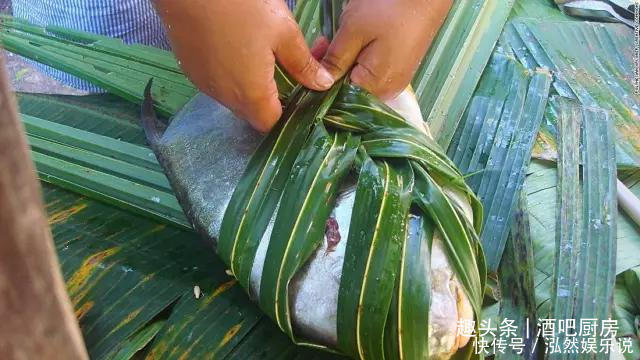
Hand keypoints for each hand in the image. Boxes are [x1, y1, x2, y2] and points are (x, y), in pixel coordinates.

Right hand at [155, 0, 333, 131]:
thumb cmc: (240, 6)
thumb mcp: (283, 32)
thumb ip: (303, 64)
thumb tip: (323, 84)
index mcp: (251, 94)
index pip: (272, 124)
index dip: (289, 114)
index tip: (301, 91)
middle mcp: (224, 96)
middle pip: (254, 112)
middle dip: (273, 96)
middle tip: (288, 64)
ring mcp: (204, 83)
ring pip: (235, 96)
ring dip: (251, 83)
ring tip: (263, 51)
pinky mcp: (190, 68)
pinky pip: (218, 82)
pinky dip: (232, 73)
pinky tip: (239, 46)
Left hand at [318, 0, 451, 99]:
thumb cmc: (390, 9)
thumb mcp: (354, 31)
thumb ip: (335, 60)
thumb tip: (320, 83)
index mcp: (375, 87)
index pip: (337, 96)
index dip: (321, 77)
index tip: (313, 55)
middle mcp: (387, 91)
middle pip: (348, 89)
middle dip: (331, 68)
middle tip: (323, 42)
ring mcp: (394, 81)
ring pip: (358, 79)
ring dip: (344, 61)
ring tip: (340, 37)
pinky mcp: (398, 69)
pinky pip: (371, 71)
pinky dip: (358, 57)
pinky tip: (355, 40)